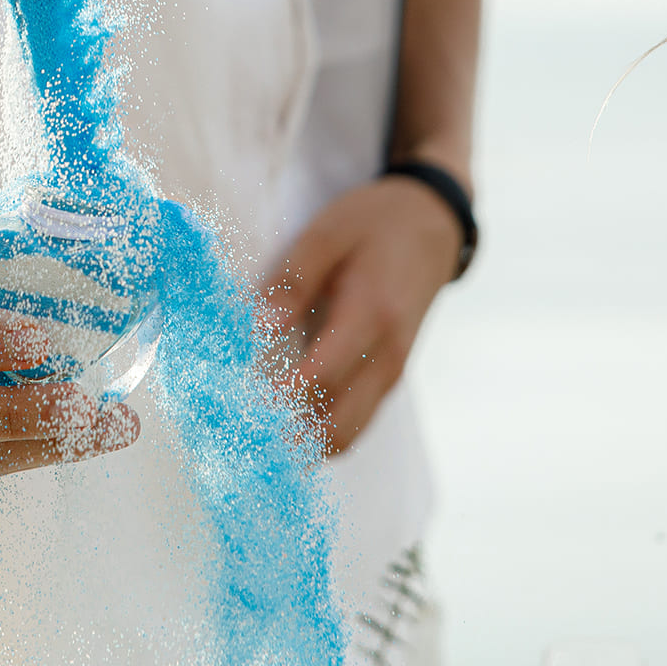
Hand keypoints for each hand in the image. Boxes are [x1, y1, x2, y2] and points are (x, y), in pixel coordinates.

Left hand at [257, 178, 465, 455]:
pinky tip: (285, 422)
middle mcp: (387, 356)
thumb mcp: (327, 234)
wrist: (431, 222)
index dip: (276, 400)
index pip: (319, 379)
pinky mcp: (388, 377)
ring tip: (255, 435)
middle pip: (336, 426)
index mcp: (370, 317)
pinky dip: (320, 431)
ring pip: (347, 434)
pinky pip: (355, 422)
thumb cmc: (373, 223)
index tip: (234, 407)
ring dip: (303, 443)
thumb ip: (292, 282)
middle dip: (287, 439)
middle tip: (238, 435)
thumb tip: (259, 329)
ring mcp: (392, 373)